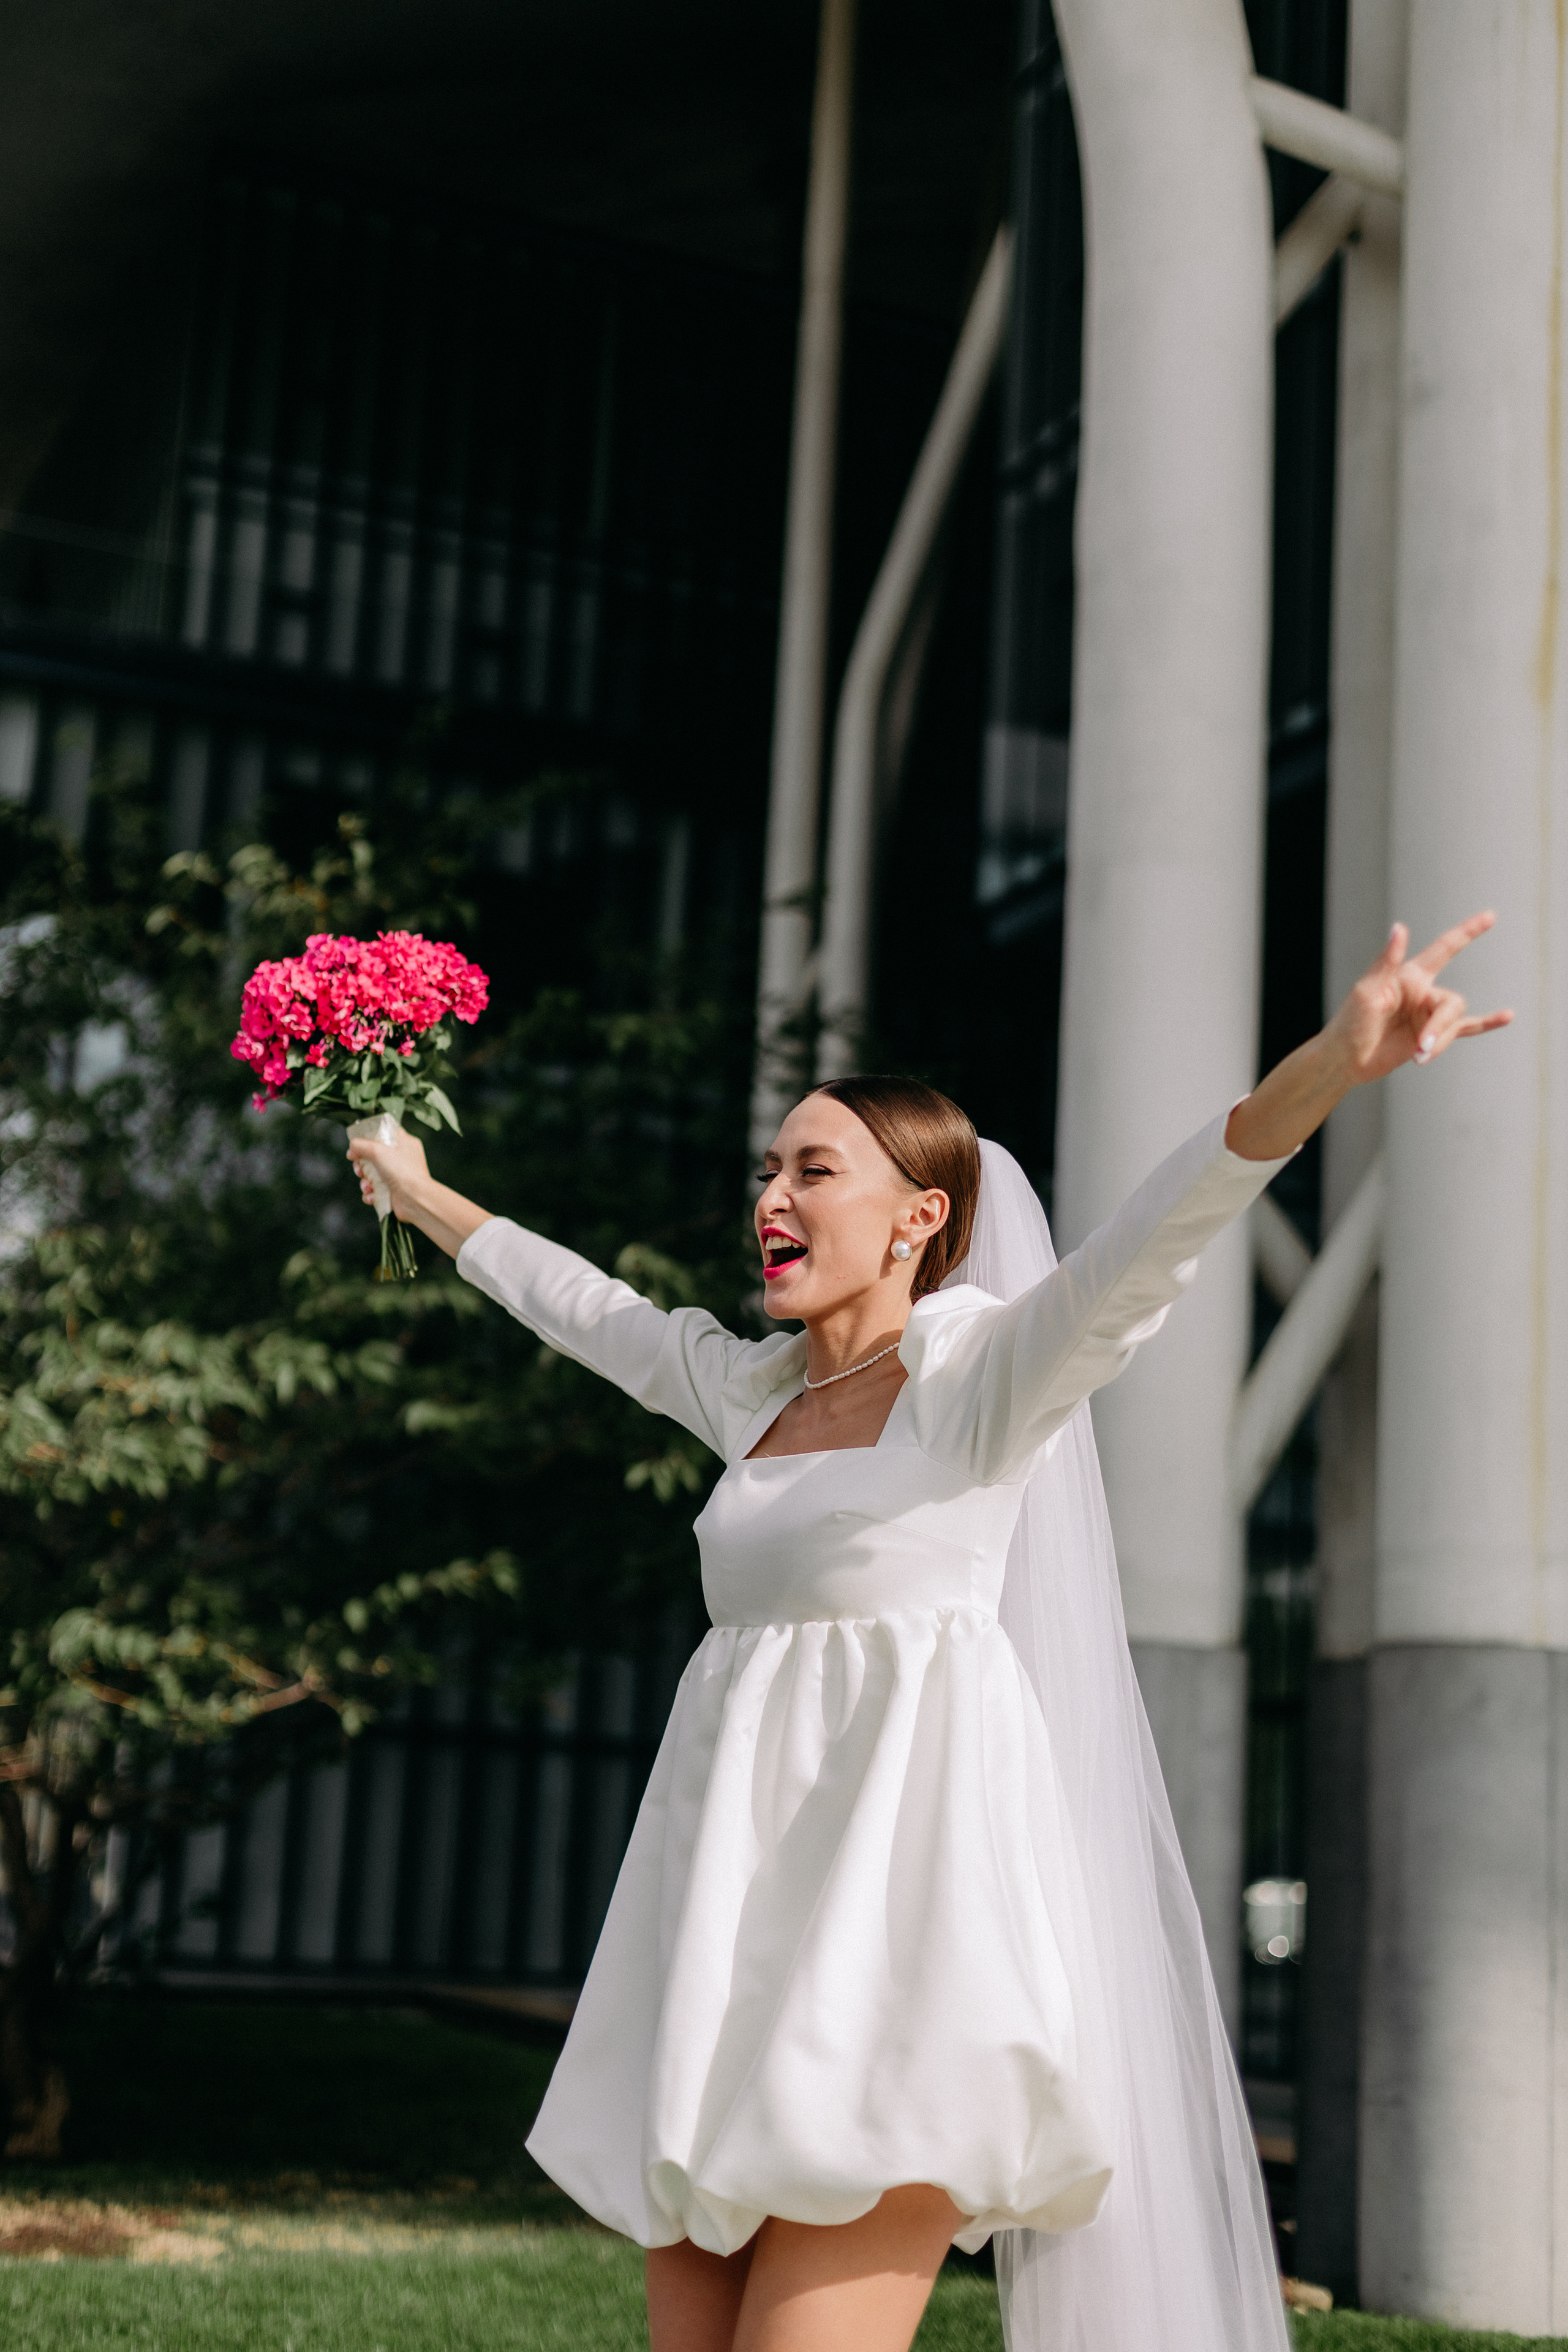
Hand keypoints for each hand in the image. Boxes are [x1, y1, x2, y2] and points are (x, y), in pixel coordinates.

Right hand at [347, 1125, 430, 1222]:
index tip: (357, 1146)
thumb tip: (352, 1150)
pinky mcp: (394, 1191)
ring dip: (365, 1181)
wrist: (415, 1199)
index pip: (384, 1133)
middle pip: (374, 1156)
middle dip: (362, 1164)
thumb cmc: (402, 1171)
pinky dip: (371, 1193)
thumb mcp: (377, 1150)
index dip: (368, 1138)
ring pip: (372, 1174)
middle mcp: (402, 1158)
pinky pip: (376, 1190)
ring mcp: (398, 1175)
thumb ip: (360, 1145)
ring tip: (367, 1185)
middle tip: (359, 1169)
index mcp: (405, 1143)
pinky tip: (372, 1195)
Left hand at [1226, 908, 1513, 1160]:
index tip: (1490, 917)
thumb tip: (1400, 927)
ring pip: (1454, 1023)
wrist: (1344, 1061)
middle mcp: (1421, 992)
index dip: (1468, 931)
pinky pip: (1465, 1028)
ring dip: (1440, 1042)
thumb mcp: (1367, 991)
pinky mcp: (1429, 1036)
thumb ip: (1388, 961)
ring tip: (1418, 1057)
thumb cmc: (1349, 1023)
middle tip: (1420, 1049)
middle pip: (1452, 1003)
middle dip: (1439, 1028)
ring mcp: (1427, 1015)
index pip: (1445, 948)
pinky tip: (1507, 1016)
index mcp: (1409, 976)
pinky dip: (1487, 1023)